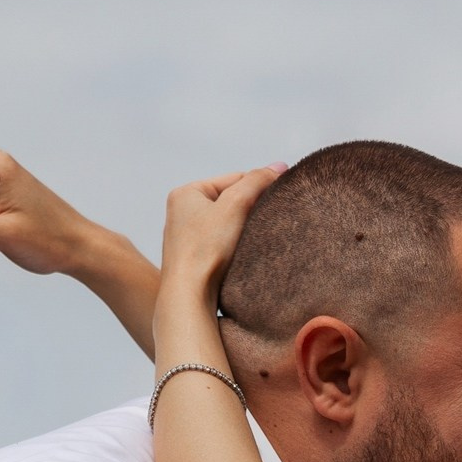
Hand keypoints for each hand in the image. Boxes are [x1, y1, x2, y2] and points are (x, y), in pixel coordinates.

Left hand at [158, 166, 282, 303]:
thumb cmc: (205, 250)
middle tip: (271, 219)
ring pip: (227, 223)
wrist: (189, 295)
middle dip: (251, 209)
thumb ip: (256, 182)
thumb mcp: (235, 206)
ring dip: (244, 229)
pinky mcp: (194, 258)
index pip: (233, 179)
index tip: (280, 196)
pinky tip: (244, 254)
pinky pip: (222, 243)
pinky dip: (236, 246)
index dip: (258, 186)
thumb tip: (279, 166)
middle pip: (230, 201)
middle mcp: (182, 212)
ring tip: (257, 239)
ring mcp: (186, 236)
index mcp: (186, 193)